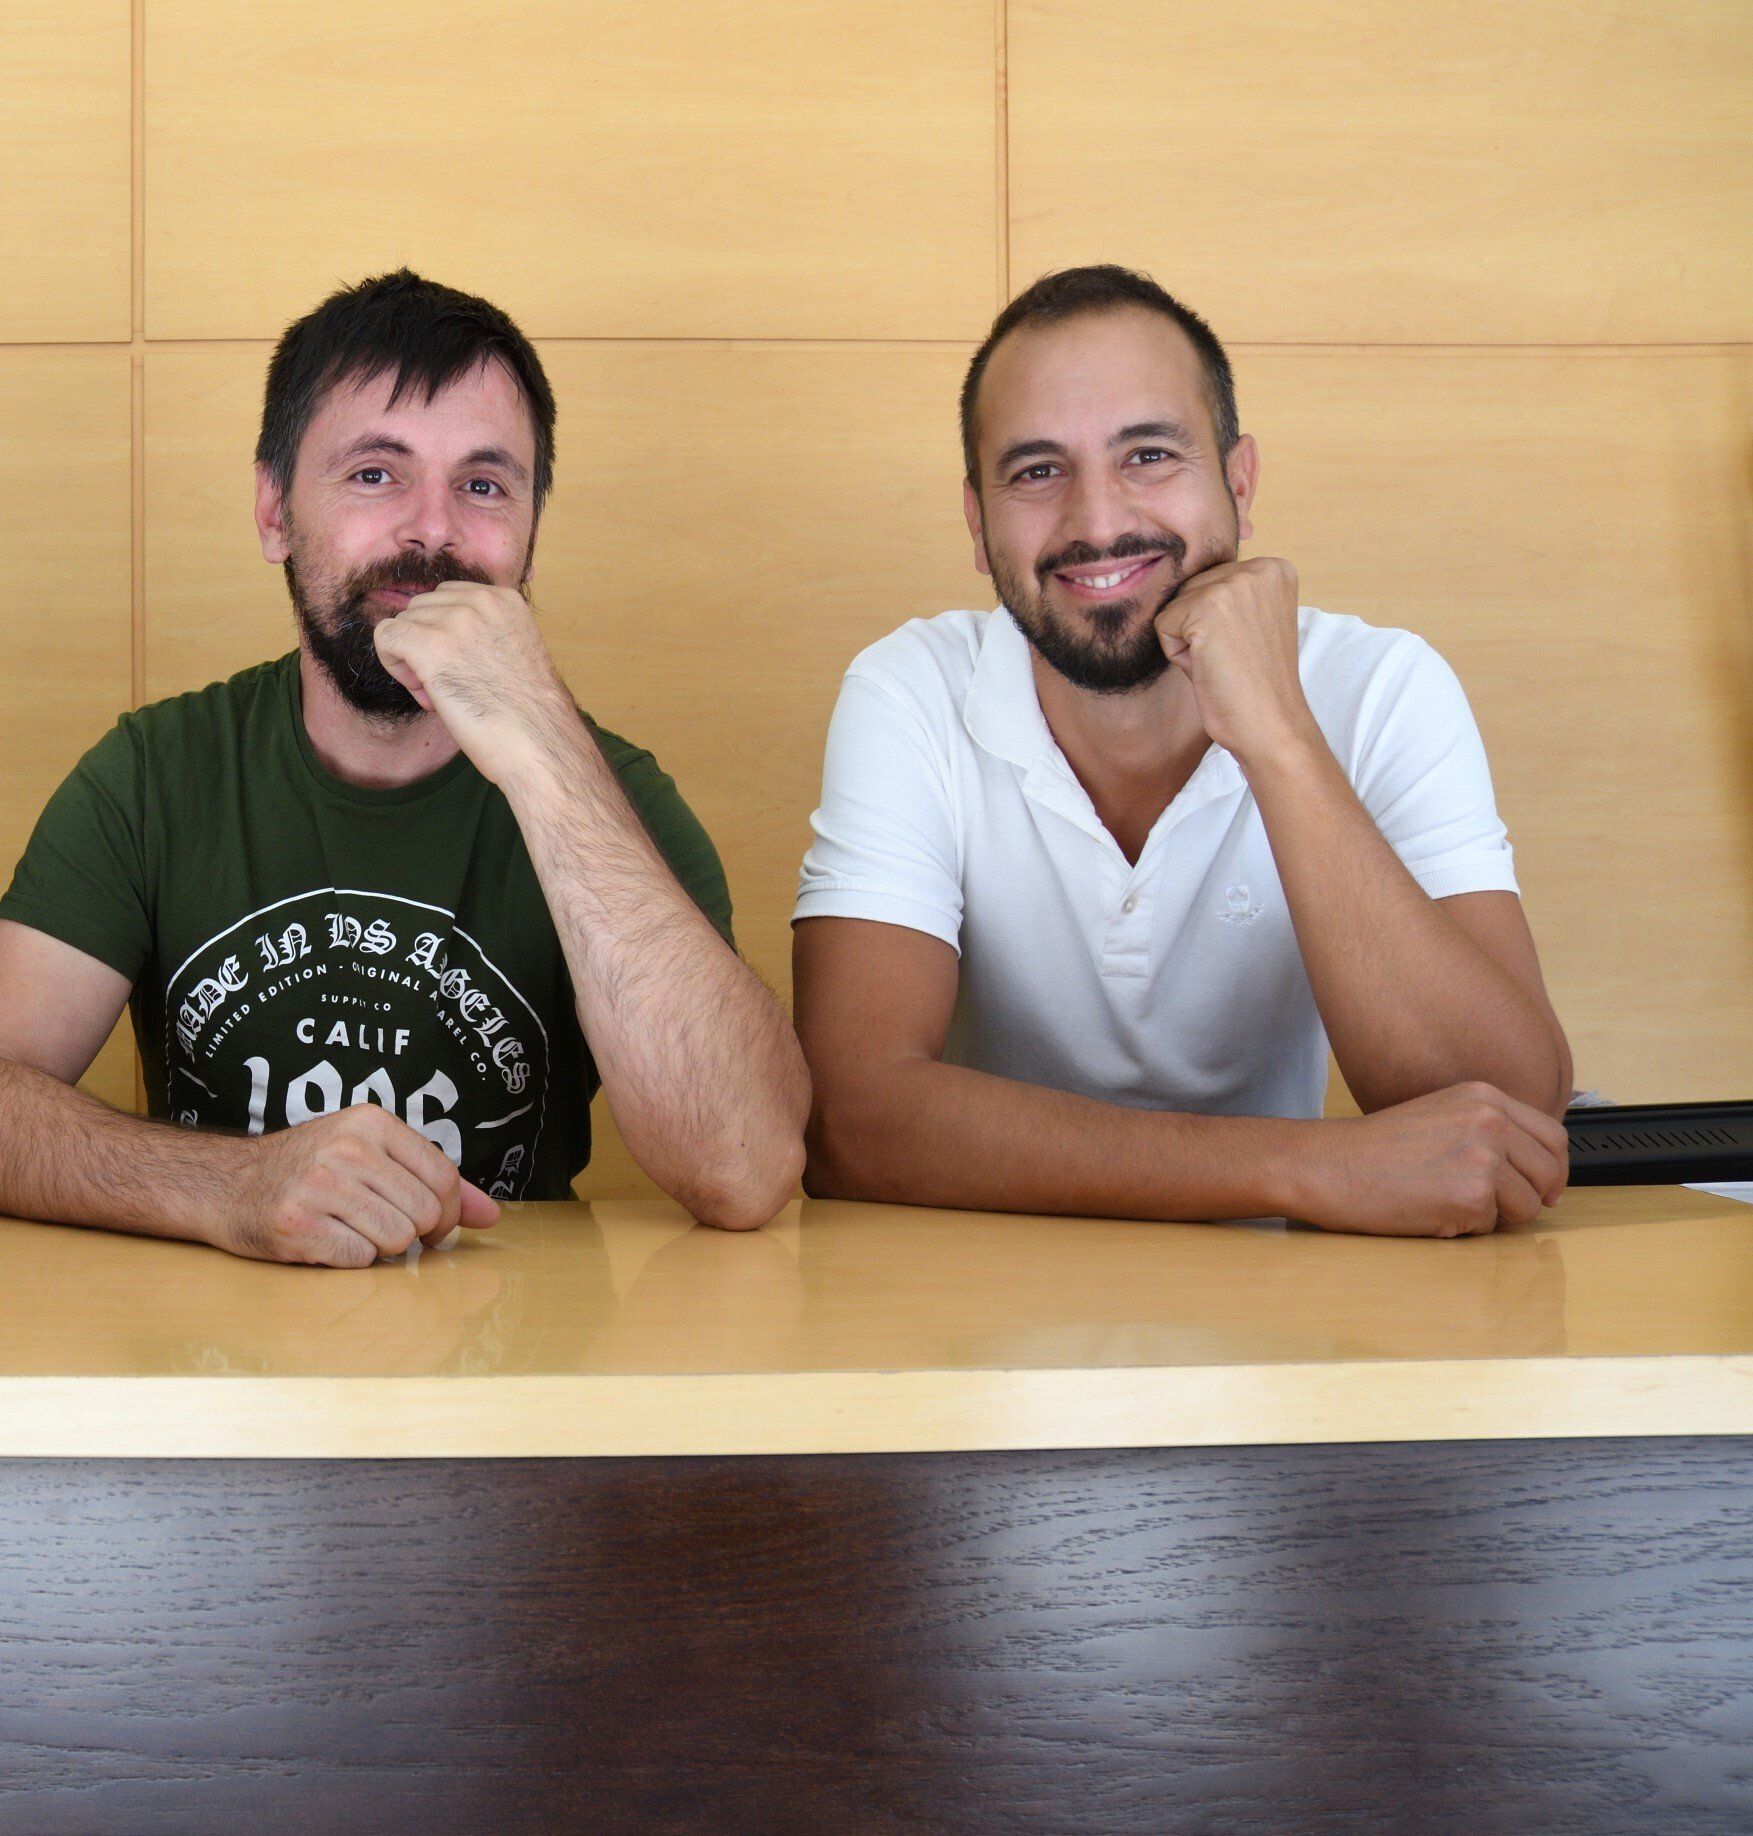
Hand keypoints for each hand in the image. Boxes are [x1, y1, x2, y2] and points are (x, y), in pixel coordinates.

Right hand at [218, 1104, 499, 1267]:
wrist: (227, 1184)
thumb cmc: (310, 1171)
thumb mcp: (371, 1155)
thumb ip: (434, 1182)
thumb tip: (492, 1216)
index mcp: (371, 1123)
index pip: (444, 1177)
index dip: (449, 1213)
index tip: (433, 1225)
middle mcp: (347, 1148)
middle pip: (424, 1213)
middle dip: (415, 1234)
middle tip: (385, 1229)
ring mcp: (319, 1186)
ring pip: (396, 1240)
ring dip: (381, 1247)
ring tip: (351, 1229)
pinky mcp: (297, 1224)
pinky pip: (359, 1259)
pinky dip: (349, 1259)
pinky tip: (326, 1240)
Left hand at [374, 581, 577, 784]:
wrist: (538, 739)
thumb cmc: (528, 712)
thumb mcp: (513, 650)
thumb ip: (483, 631)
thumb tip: (437, 634)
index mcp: (504, 599)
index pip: (448, 597)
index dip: (444, 632)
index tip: (460, 667)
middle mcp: (480, 600)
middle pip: (422, 607)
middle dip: (425, 643)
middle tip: (447, 684)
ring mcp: (454, 620)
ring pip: (403, 623)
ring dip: (411, 658)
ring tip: (439, 693)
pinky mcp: (430, 645)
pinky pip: (386, 636)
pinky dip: (393, 664)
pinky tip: (421, 690)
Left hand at [1154, 556, 1315, 762]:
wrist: (1270, 724)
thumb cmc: (1255, 683)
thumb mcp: (1250, 622)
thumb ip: (1228, 595)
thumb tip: (1176, 577)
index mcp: (1275, 569)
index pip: (1211, 580)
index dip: (1216, 622)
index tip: (1245, 646)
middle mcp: (1260, 567)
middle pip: (1190, 589)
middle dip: (1199, 629)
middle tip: (1232, 658)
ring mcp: (1234, 584)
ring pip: (1175, 606)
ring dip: (1188, 641)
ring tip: (1222, 662)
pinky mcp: (1206, 607)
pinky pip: (1162, 626)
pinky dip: (1177, 655)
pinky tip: (1209, 668)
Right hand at [1301, 1082, 1569, 1237]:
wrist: (1329, 1164)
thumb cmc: (1374, 1149)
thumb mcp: (1440, 1115)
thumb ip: (1488, 1130)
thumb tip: (1538, 1172)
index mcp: (1484, 1097)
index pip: (1553, 1136)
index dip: (1552, 1170)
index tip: (1541, 1187)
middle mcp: (1490, 1121)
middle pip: (1549, 1173)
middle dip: (1529, 1197)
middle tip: (1494, 1207)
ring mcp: (1483, 1156)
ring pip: (1528, 1206)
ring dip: (1496, 1215)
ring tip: (1449, 1203)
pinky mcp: (1472, 1195)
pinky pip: (1493, 1227)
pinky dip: (1467, 1228)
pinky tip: (1431, 1211)